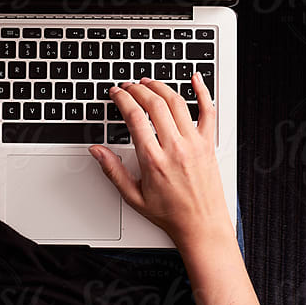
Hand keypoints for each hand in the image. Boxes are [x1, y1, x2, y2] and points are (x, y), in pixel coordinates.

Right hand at [88, 76, 232, 250]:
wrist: (202, 226)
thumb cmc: (171, 214)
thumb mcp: (133, 197)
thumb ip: (113, 171)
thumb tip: (96, 150)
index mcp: (153, 160)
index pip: (134, 117)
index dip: (122, 99)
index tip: (116, 93)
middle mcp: (174, 148)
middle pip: (154, 104)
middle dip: (138, 89)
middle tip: (129, 86)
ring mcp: (194, 143)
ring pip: (177, 102)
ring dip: (160, 87)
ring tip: (149, 82)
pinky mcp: (208, 144)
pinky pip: (208, 111)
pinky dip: (203, 91)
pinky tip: (195, 78)